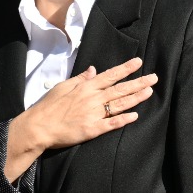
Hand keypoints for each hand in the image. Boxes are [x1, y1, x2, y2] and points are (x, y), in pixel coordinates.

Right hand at [5, 58, 156, 179]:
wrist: (38, 127)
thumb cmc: (48, 106)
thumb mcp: (62, 86)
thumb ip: (80, 79)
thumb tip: (93, 70)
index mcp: (86, 87)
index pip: (110, 75)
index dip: (126, 69)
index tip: (138, 62)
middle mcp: (93, 99)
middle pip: (120, 89)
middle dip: (139, 83)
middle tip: (154, 78)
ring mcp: (94, 114)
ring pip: (119, 104)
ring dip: (136, 98)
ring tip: (149, 92)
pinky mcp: (92, 129)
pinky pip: (111, 124)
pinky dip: (124, 120)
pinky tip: (135, 116)